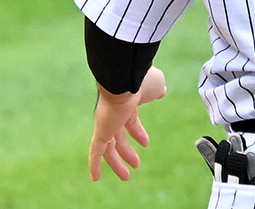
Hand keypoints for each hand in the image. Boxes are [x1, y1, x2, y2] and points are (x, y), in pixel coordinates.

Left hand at [88, 66, 166, 181]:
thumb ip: (156, 91)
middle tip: (136, 163)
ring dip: (117, 163)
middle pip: (119, 138)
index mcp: (127, 104)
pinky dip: (94, 164)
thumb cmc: (140, 79)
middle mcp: (114, 115)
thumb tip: (160, 92)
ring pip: (109, 148)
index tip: (145, 143)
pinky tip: (94, 178)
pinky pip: (96, 151)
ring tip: (126, 176)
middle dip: (127, 151)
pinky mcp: (101, 131)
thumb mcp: (155, 85)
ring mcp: (106, 123)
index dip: (138, 133)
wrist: (124, 77)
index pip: (130, 122)